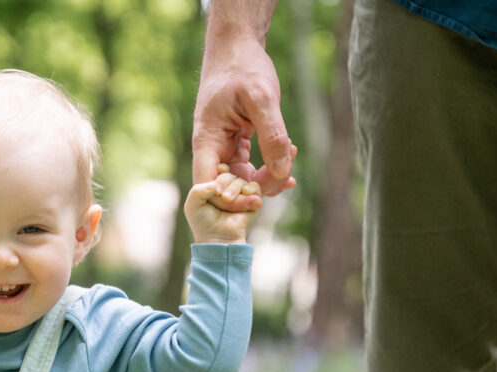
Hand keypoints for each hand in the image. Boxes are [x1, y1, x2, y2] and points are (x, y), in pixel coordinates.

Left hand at [184, 164, 260, 243]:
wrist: (218, 239)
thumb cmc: (203, 223)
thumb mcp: (192, 205)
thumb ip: (198, 189)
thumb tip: (218, 182)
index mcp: (214, 186)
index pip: (219, 169)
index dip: (218, 172)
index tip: (214, 185)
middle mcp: (228, 188)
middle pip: (230, 174)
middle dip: (224, 182)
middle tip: (221, 197)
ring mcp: (241, 194)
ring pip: (242, 180)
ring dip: (235, 189)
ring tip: (228, 201)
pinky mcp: (253, 201)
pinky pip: (255, 188)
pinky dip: (249, 191)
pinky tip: (244, 199)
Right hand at [192, 20, 295, 212]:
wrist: (237, 46)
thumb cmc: (243, 67)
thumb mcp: (262, 98)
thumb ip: (273, 136)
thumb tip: (283, 172)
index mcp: (207, 140)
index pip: (208, 184)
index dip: (227, 200)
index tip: (255, 201)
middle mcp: (211, 147)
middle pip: (227, 185)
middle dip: (254, 190)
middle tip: (286, 180)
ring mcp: (223, 145)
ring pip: (240, 177)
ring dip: (263, 180)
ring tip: (290, 171)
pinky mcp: (235, 140)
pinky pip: (248, 165)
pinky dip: (266, 168)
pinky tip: (286, 167)